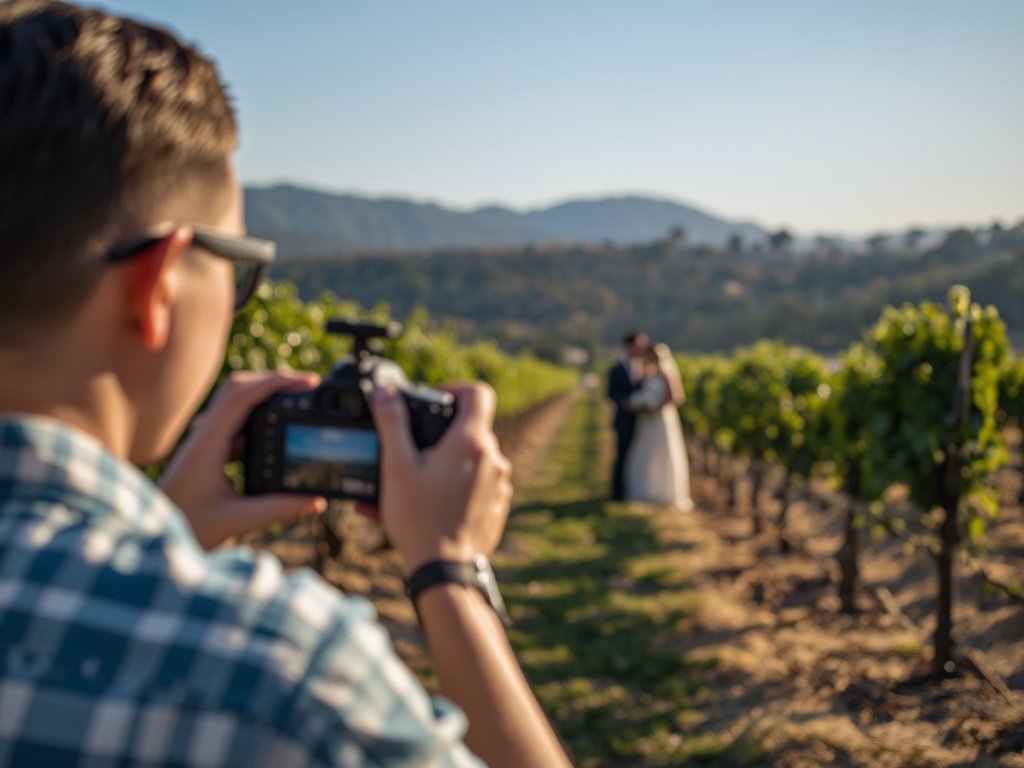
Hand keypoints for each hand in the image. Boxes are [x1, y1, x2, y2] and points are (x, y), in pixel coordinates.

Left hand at [159, 371, 326, 549]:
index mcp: (207, 445)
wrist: (146, 540)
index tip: (308, 384)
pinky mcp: (205, 454)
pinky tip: (271, 443)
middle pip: (238, 389)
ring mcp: (202, 443)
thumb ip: (277, 510)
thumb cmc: (183, 529)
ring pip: (235, 406)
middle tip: (306, 389)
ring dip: (264, 400)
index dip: (277, 383)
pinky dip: (256, 424)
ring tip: (294, 406)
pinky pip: (233, 427)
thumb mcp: (235, 521)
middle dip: (274, 382)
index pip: (243, 397)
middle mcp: (203, 437)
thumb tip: (315, 500)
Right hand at [359, 382, 512, 574]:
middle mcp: (493, 459)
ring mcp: (499, 485)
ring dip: (446, 463)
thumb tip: (385, 392)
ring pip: (472, 460)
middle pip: (472, 429)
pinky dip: (456, 487)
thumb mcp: (396, 467)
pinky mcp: (497, 506)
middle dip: (442, 434)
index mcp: (471, 442)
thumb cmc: (419, 518)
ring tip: (414, 483)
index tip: (435, 399)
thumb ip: (391, 423)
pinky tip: (429, 502)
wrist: (444, 570)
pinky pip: (477, 486)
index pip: (478, 393)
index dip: (456, 388)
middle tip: (413, 450)